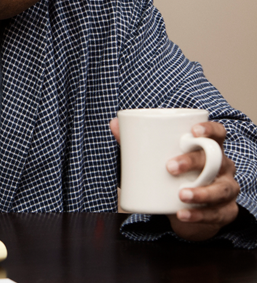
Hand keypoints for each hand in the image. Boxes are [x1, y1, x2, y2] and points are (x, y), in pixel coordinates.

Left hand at [110, 118, 239, 239]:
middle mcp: (223, 167)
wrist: (185, 209)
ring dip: (201, 192)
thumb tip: (113, 124)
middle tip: (169, 167)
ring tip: (181, 195)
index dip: (210, 130)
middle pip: (216, 160)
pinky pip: (216, 213)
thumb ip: (136, 142)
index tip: (193, 132)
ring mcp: (226, 189)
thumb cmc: (174, 175)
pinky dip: (199, 215)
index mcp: (209, 149)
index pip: (217, 134)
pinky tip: (183, 214)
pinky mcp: (224, 212)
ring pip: (221, 189)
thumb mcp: (158, 159)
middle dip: (193, 162)